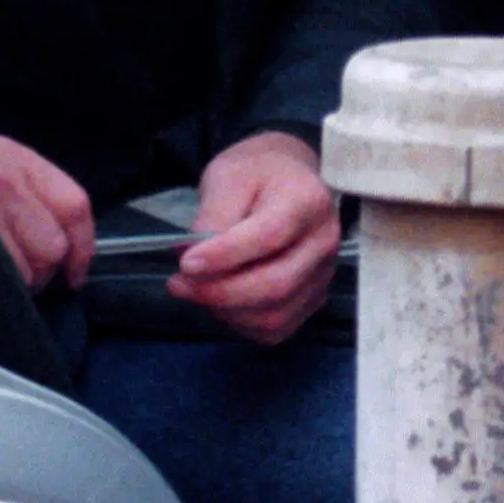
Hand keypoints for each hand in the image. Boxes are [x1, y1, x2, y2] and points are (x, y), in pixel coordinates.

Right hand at [0, 130, 93, 298]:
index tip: (76, 271)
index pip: (74, 205)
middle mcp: (2, 182)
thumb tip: (62, 246)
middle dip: (43, 269)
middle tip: (23, 272)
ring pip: (25, 269)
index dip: (82, 246)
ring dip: (17, 282)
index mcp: (16, 159)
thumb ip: (28, 193)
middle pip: (51, 246)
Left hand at [175, 131, 341, 344]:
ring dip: (227, 311)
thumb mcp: (228, 176)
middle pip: (276, 283)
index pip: (270, 236)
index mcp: (307, 200)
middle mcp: (324, 241)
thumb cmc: (257, 174)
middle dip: (220, 292)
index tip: (186, 264)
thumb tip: (194, 261)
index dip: (226, 256)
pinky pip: (276, 328)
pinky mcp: (313, 298)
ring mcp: (323, 274)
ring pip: (275, 314)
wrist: (288, 180)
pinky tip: (220, 302)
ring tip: (196, 291)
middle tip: (179, 283)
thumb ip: (213, 216)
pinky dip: (241, 324)